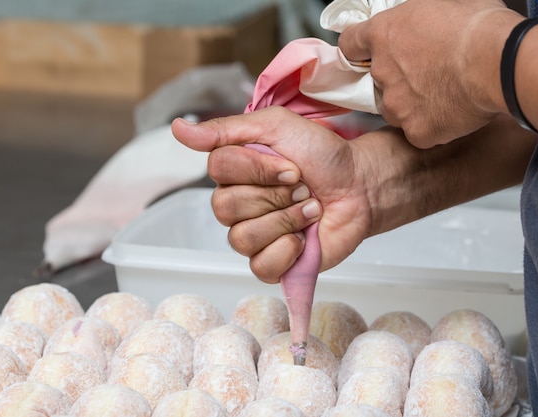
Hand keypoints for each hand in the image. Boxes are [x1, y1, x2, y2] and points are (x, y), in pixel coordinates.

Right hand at [171, 107, 380, 282]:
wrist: (360, 186)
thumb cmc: (322, 155)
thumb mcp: (277, 127)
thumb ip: (227, 130)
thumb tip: (177, 128)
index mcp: (233, 172)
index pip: (218, 171)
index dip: (258, 170)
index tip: (292, 166)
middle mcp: (237, 206)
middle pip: (225, 208)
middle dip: (274, 196)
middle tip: (302, 187)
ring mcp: (254, 236)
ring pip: (241, 238)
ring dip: (285, 220)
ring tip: (309, 209)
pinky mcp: (273, 263)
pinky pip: (260, 267)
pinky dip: (287, 251)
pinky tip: (303, 238)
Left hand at [338, 0, 522, 146]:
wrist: (499, 61)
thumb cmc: (478, 26)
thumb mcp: (442, 2)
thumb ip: (418, 16)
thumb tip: (423, 17)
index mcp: (384, 34)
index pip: (350, 45)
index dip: (360, 50)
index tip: (367, 54)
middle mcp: (383, 71)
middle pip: (379, 80)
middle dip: (398, 78)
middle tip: (429, 73)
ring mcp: (397, 105)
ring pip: (397, 109)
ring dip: (413, 104)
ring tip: (444, 93)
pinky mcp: (417, 131)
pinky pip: (419, 132)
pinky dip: (434, 125)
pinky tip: (453, 112)